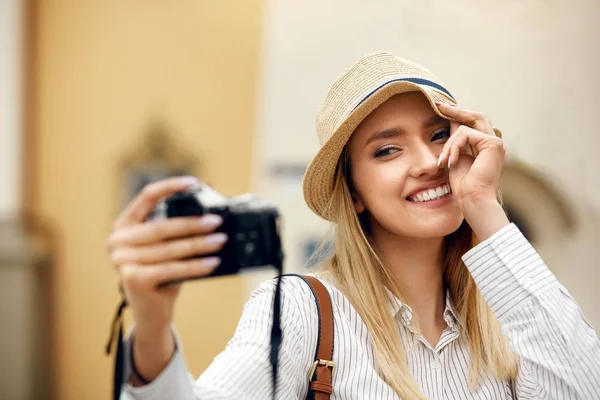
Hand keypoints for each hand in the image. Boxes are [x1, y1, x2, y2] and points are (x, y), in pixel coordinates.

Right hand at [107, 176, 227, 381]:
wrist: (151, 311)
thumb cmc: (163, 271)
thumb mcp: (168, 244)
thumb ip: (179, 221)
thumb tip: (208, 194)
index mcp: (124, 224)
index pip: (147, 196)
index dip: (171, 186)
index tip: (196, 183)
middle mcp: (117, 240)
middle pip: (162, 226)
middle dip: (193, 224)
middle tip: (217, 221)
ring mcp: (122, 261)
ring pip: (170, 249)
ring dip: (199, 245)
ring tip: (221, 241)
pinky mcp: (133, 280)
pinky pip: (172, 269)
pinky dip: (196, 266)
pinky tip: (213, 262)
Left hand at [436, 103, 509, 238]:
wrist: (472, 199)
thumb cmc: (463, 184)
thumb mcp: (456, 156)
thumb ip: (455, 140)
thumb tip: (450, 121)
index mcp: (486, 146)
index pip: (473, 122)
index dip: (459, 113)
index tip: (441, 108)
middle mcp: (493, 142)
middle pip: (475, 116)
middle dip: (456, 110)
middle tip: (439, 105)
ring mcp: (495, 142)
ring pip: (465, 127)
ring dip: (449, 143)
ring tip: (444, 161)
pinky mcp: (493, 144)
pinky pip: (466, 134)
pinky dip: (454, 146)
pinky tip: (451, 162)